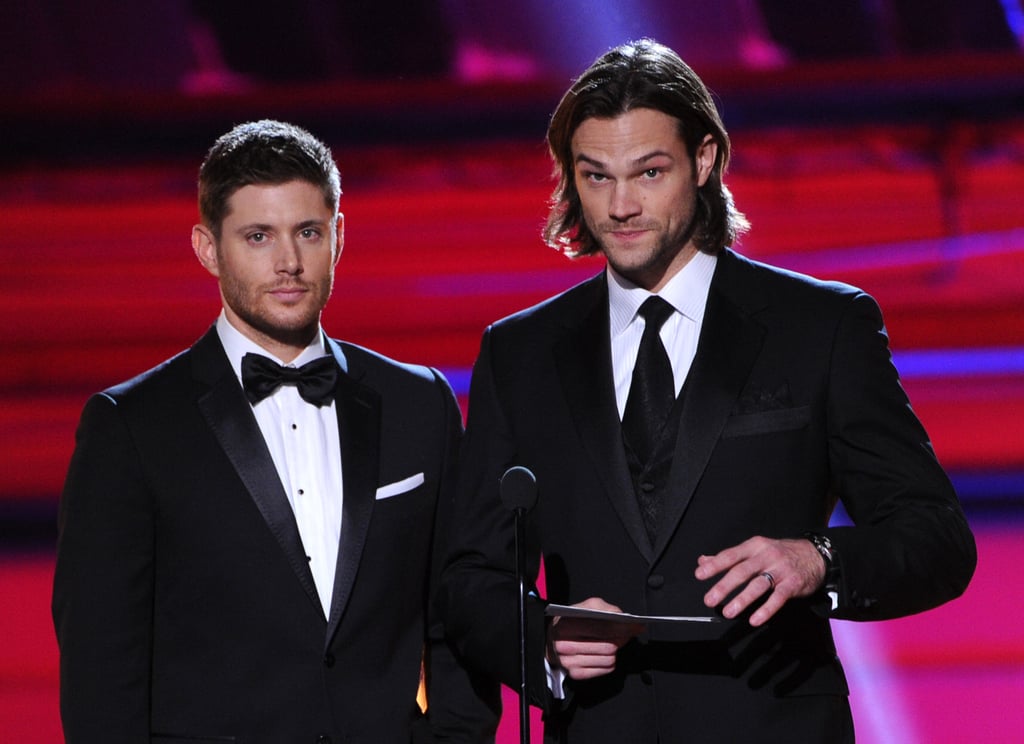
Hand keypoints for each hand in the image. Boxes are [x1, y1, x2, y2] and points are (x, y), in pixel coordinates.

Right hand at [547, 597, 643, 680]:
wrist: (550, 640)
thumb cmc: (570, 621)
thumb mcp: (583, 607)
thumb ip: (604, 609)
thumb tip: (624, 618)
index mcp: (565, 625)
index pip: (601, 628)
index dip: (622, 627)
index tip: (636, 625)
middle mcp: (565, 645)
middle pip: (607, 646)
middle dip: (621, 639)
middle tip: (627, 633)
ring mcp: (569, 662)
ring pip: (608, 659)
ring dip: (615, 650)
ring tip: (613, 642)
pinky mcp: (576, 674)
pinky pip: (605, 669)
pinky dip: (610, 661)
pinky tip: (605, 653)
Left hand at [695, 536, 825, 626]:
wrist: (815, 555)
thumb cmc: (779, 553)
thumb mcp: (755, 549)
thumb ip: (729, 557)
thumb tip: (703, 560)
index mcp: (754, 546)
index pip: (730, 555)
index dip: (715, 565)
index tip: (700, 575)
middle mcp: (766, 556)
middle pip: (742, 571)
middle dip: (724, 586)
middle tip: (709, 599)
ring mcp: (780, 570)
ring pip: (758, 585)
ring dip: (742, 599)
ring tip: (728, 612)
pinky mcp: (793, 584)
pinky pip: (778, 598)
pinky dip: (766, 609)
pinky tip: (755, 619)